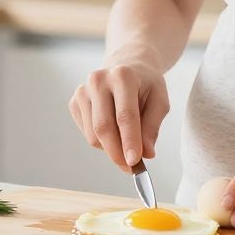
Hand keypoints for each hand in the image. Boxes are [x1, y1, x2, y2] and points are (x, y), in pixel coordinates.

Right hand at [68, 55, 169, 172]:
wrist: (126, 66)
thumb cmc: (145, 85)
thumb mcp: (159, 101)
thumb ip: (152, 127)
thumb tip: (146, 153)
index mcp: (123, 75)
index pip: (125, 115)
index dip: (130, 141)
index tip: (135, 162)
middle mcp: (98, 80)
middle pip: (103, 127)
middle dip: (117, 153)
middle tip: (131, 168)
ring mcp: (82, 90)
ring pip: (93, 135)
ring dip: (110, 149)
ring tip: (126, 144)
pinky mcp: (74, 102)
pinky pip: (86, 134)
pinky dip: (101, 142)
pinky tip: (113, 132)